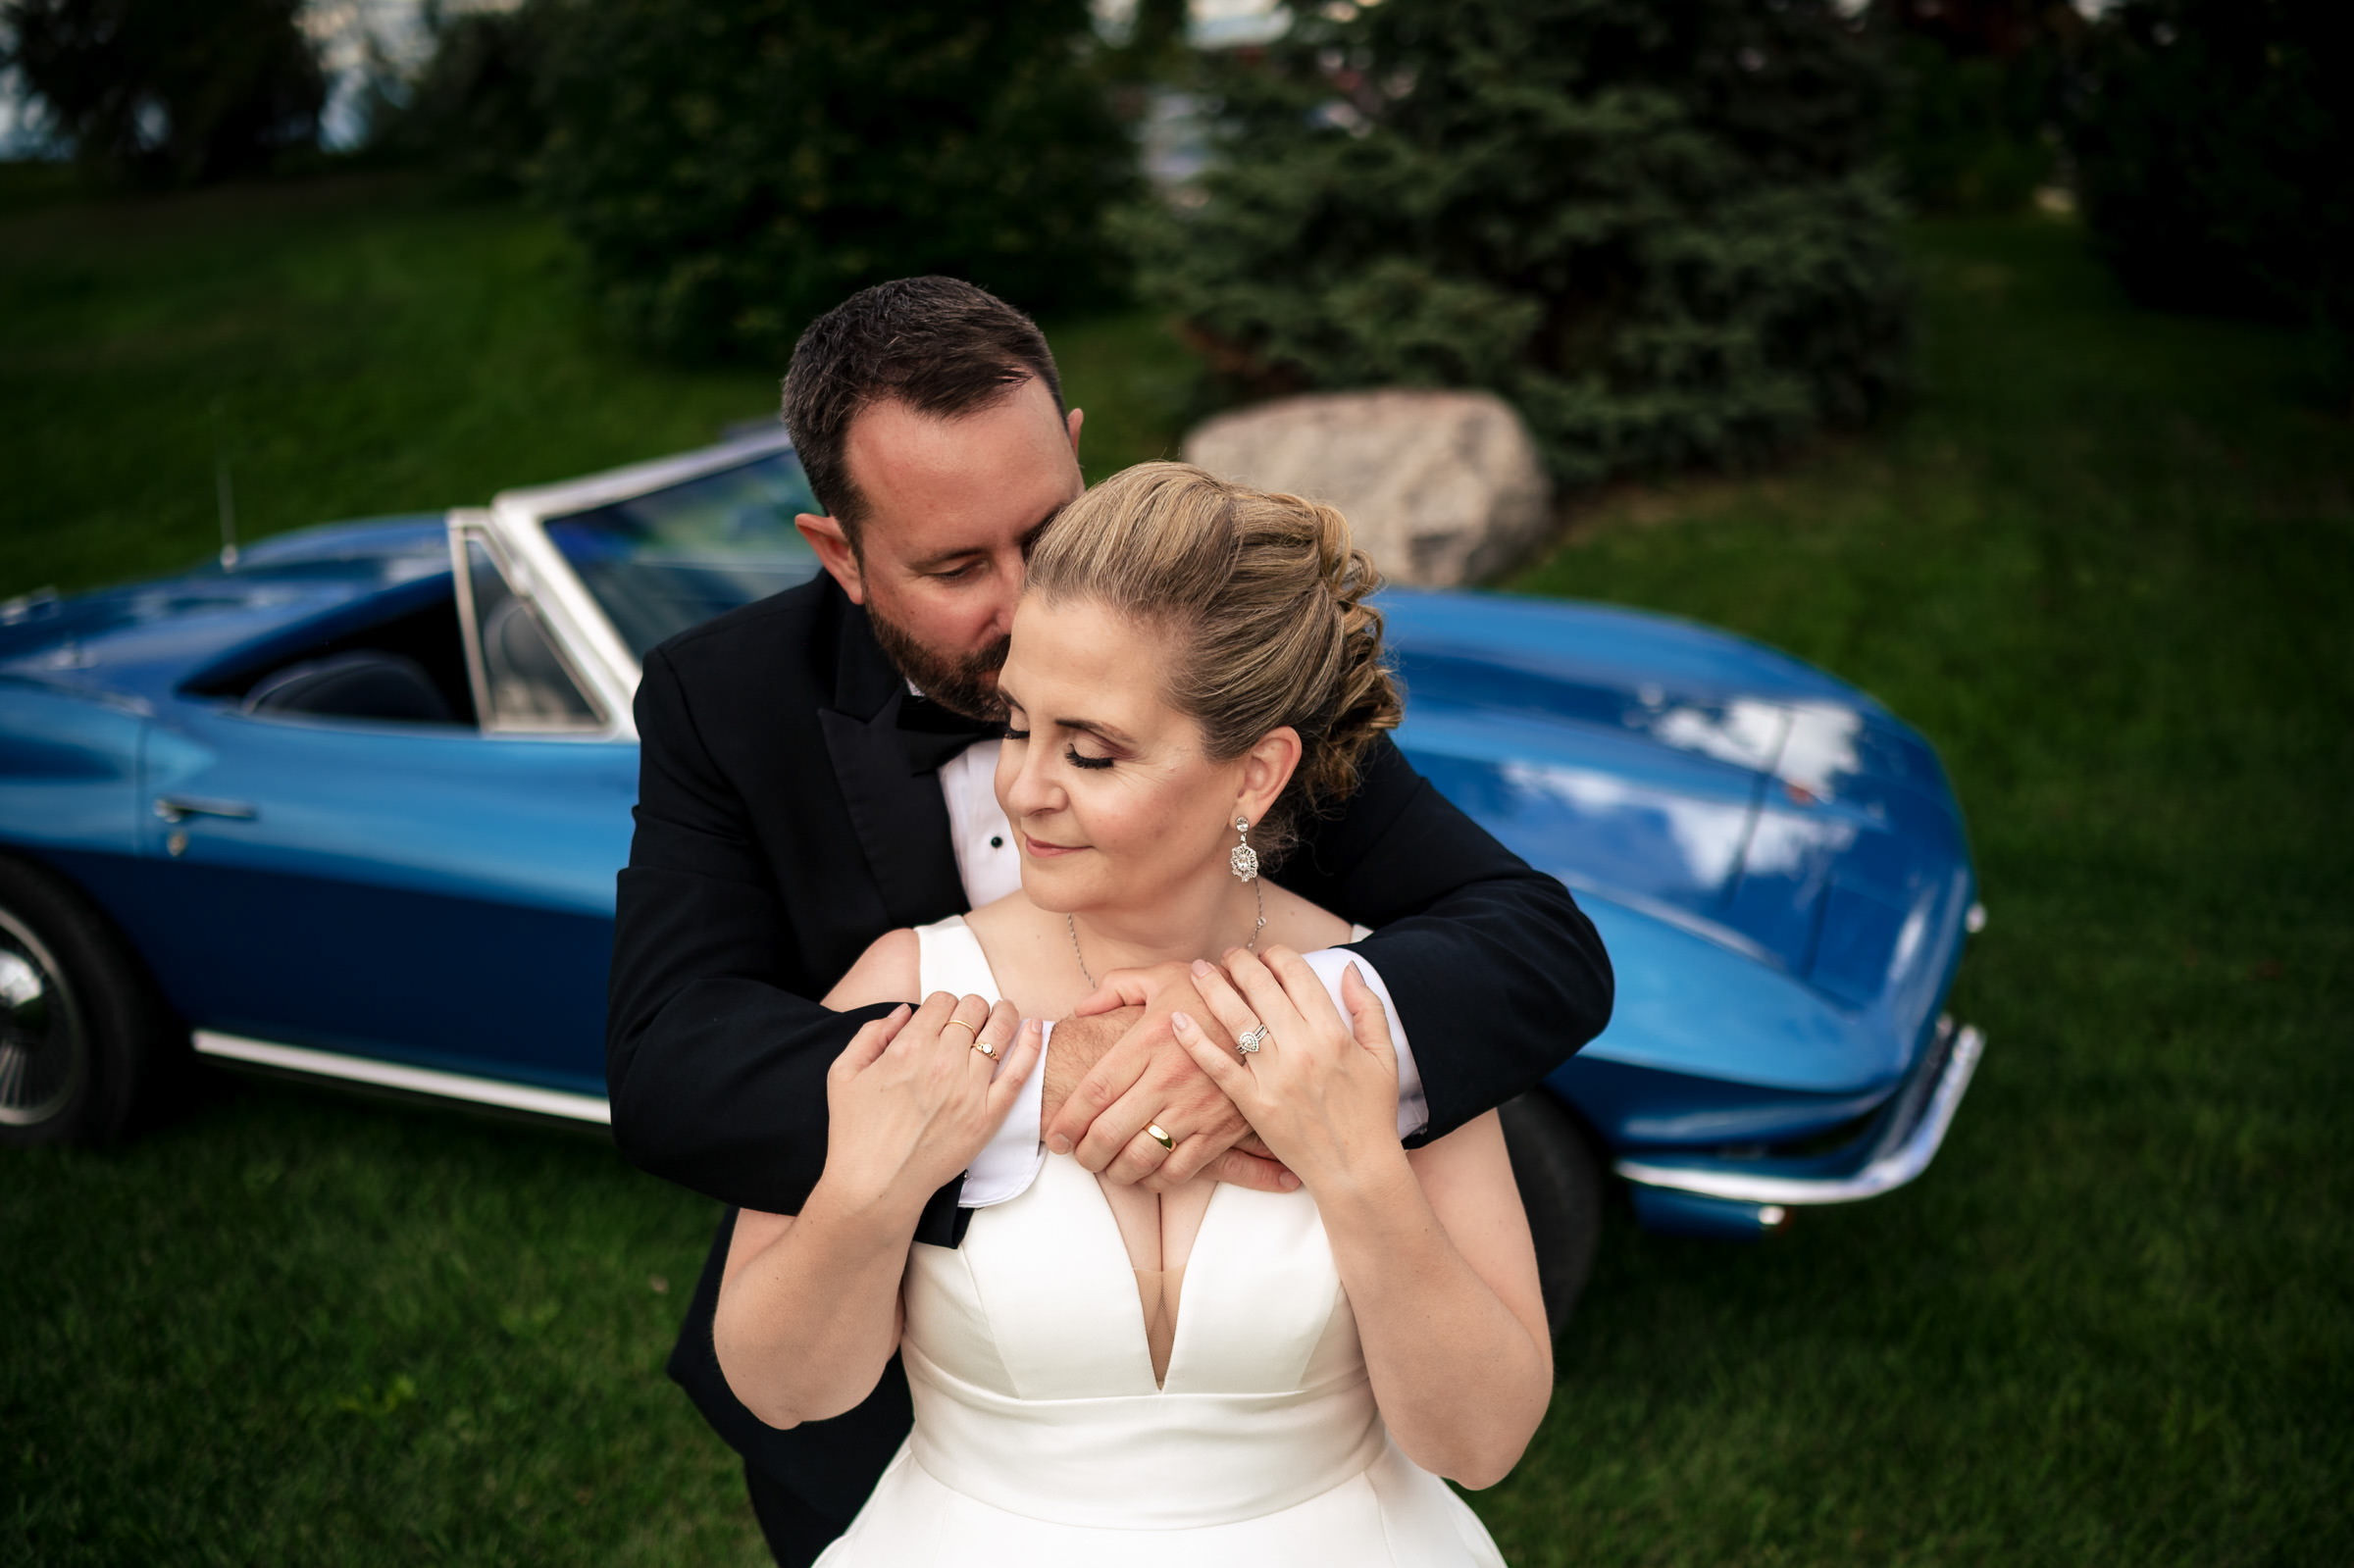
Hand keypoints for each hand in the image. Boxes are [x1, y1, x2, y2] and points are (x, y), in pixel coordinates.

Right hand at [820, 991, 1039, 1213]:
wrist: (876, 1186)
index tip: (944, 1017)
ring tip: (1004, 1014)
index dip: (944, 1004)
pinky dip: (1031, 1045)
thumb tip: (905, 1011)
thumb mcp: (844, 1073)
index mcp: (908, 1048)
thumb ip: (871, 1033)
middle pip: (973, 1009)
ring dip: (1004, 1015)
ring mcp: (969, 1089)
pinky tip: (1034, 1028)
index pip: (942, 1001)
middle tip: (972, 1019)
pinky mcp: (989, 1116)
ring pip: (1000, 1030)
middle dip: (972, 1008)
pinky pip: (1020, 1072)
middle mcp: (942, 1063)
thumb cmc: (855, 1133)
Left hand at [1045, 959, 1297, 1194]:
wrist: (1273, 1013)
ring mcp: (1196, 1108)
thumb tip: (1082, 1008)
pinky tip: (1144, 1174)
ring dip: (1115, 1171)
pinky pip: (1178, 1170)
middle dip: (1084, 1153)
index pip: (1094, 1091)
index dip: (1067, 1120)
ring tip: (1106, 1167)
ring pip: (1141, 1157)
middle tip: (1076, 1156)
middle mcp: (1168, 1078)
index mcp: (1149, 1041)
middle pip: (1109, 1131)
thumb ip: (1116, 988)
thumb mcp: (1163, 976)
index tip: (1054, 1134)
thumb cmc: (1210, 994)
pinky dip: (1154, 1180)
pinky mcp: (1220, 1130)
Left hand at [1171, 947, 1403, 1194]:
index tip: (1267, 954)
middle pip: (1261, 988)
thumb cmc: (1372, 1114)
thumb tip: (1349, 968)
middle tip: (1228, 954)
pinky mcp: (1253, 1103)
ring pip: (1236, 1018)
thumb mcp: (1383, 1056)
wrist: (1356, 1169)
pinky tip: (1178, 1020)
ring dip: (1213, 987)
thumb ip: (1369, 1008)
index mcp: (1333, 1033)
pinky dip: (1196, 1041)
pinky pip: (1219, 1065)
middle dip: (1241, 962)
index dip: (1278, 956)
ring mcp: (1274, 1076)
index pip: (1297, 975)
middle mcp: (1301, 1048)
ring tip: (1199, 970)